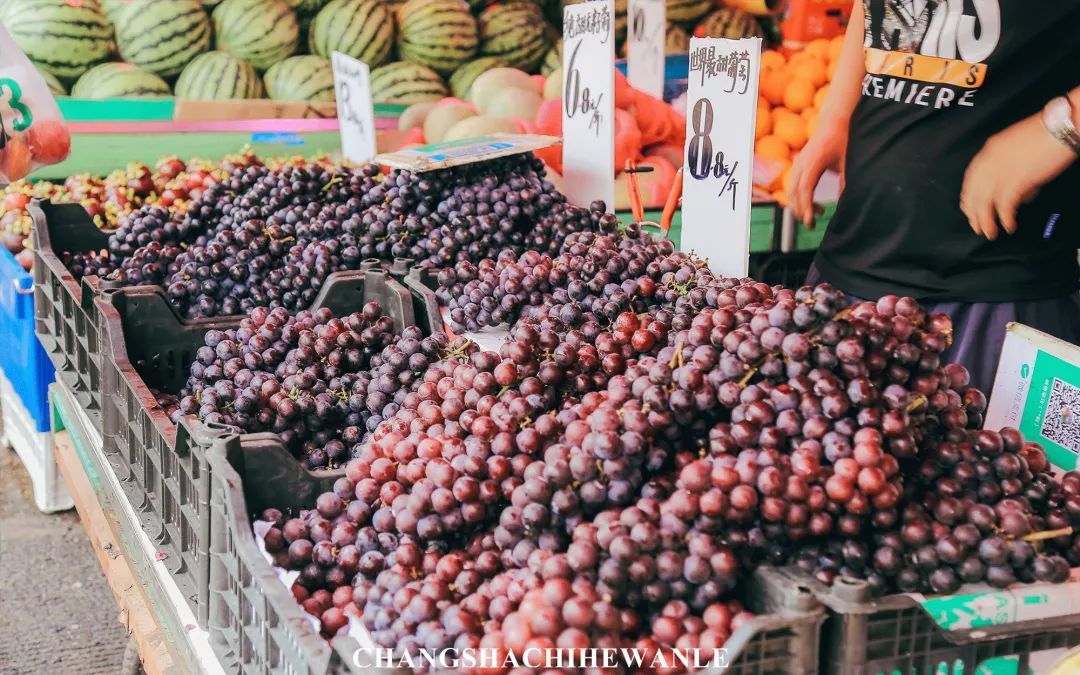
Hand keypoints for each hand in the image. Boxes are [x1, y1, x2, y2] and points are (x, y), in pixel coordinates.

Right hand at [787, 118, 847, 227]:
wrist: (834, 120)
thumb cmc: (843, 139)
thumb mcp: (848, 161)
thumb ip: (845, 181)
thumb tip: (844, 202)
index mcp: (814, 161)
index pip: (805, 189)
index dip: (807, 206)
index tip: (811, 220)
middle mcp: (802, 162)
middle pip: (794, 192)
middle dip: (800, 210)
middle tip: (811, 225)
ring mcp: (798, 163)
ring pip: (791, 189)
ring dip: (799, 205)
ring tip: (814, 215)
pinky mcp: (799, 164)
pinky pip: (794, 184)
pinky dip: (799, 197)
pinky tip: (813, 204)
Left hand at [961, 113, 1076, 239]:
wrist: (1059, 127)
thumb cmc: (1045, 133)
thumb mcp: (1016, 144)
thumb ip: (1009, 164)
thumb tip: (1015, 187)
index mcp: (989, 151)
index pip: (970, 179)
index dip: (969, 196)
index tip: (969, 207)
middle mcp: (989, 162)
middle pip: (974, 194)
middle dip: (973, 213)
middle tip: (977, 226)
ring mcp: (1001, 172)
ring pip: (984, 204)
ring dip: (985, 221)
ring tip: (989, 233)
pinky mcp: (1016, 181)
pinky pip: (1004, 206)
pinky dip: (1006, 218)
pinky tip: (1009, 226)